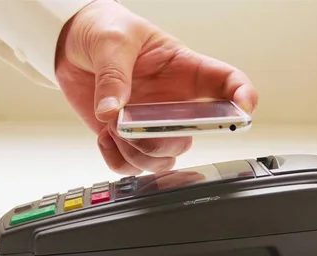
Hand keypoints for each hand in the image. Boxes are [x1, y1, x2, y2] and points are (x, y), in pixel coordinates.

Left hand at [55, 0, 257, 174]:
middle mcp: (172, 102)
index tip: (244, 109)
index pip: (225, 82)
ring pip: (163, 158)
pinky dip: (118, 161)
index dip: (243, 97)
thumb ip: (113, 76)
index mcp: (183, 69)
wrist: (71, 43)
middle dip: (169, 141)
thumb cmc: (105, 29)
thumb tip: (111, 111)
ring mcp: (150, 123)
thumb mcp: (112, 42)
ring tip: (115, 129)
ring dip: (140, 154)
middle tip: (143, 126)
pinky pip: (131, 165)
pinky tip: (105, 138)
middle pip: (192, 136)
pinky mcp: (125, 137)